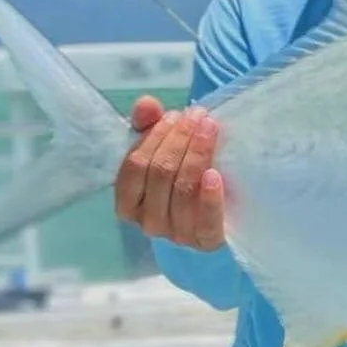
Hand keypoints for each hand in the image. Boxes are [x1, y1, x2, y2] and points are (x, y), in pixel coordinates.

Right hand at [113, 95, 225, 248]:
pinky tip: (215, 174)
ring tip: (210, 129)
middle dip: (179, 140)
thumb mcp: (161, 150)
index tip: (176, 115)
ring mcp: (177, 235)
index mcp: (128, 202)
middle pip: (159, 174)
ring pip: (182, 191)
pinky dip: (210, 197)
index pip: (135, 165)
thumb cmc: (180, 177)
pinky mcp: (205, 241)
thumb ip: (149, 126)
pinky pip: (205, 221)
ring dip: (196, 155)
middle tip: (198, 117)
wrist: (217, 214)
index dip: (155, 137)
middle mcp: (148, 222)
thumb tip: (146, 105)